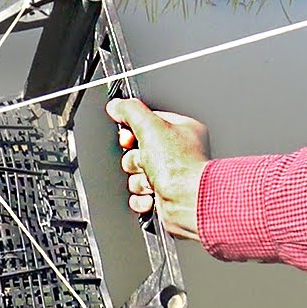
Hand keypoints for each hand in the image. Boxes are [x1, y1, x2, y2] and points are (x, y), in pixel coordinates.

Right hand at [104, 98, 210, 240]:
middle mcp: (179, 154)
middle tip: (147, 161)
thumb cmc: (181, 166)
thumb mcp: (150, 126)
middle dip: (135, 160)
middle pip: (137, 152)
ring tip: (153, 182)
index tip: (129, 137)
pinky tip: (152, 196)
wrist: (189, 202)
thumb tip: (117, 105)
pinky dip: (141, 198)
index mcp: (182, 131)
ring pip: (136, 175)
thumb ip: (130, 111)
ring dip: (138, 180)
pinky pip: (139, 196)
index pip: (147, 124)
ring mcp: (172, 177)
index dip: (132, 131)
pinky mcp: (164, 198)